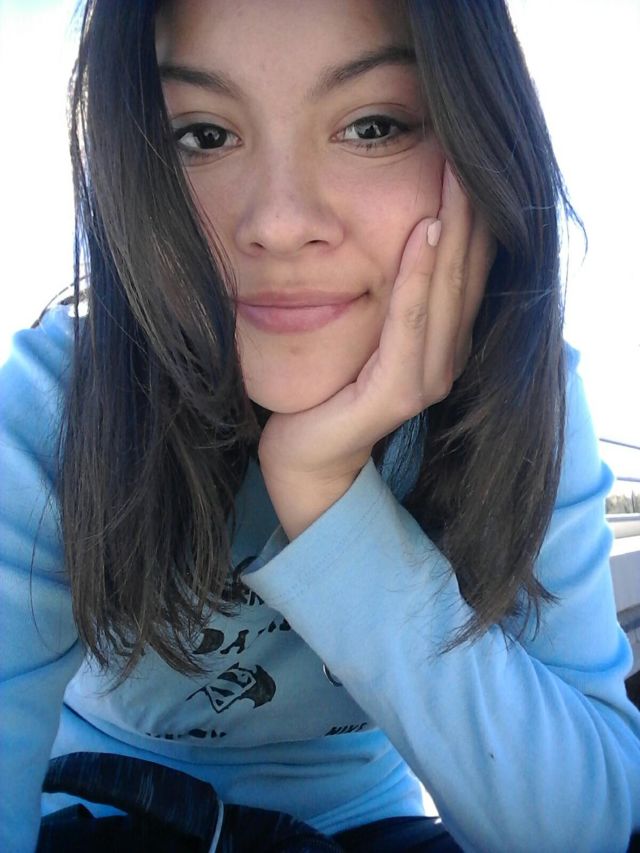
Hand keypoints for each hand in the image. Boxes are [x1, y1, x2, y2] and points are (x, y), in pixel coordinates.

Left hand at [259, 161, 494, 537]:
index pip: (465, 270)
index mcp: (441, 342)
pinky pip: (410, 322)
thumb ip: (389, 296)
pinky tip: (424, 233)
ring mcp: (429, 378)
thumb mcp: (364, 331)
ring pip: (446, 290)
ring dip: (454, 231)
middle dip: (470, 211)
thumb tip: (400, 232)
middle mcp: (446, 358)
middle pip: (465, 272)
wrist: (304, 453)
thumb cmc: (328, 388)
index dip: (472, 216)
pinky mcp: (400, 393)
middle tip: (471, 152)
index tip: (468, 160)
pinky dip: (418, 276)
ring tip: (456, 176)